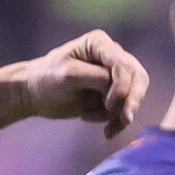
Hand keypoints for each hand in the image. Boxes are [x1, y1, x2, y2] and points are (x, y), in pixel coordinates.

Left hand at [0, 30, 149, 137]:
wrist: (36, 94)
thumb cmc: (46, 79)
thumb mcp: (68, 76)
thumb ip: (95, 77)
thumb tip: (117, 88)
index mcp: (99, 44)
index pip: (122, 64)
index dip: (121, 86)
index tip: (108, 106)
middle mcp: (111, 55)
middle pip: (138, 77)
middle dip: (131, 101)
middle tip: (123, 121)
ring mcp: (115, 74)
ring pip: (135, 94)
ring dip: (122, 114)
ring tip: (107, 130)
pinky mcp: (113, 92)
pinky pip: (126, 107)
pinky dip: (118, 121)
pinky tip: (105, 131)